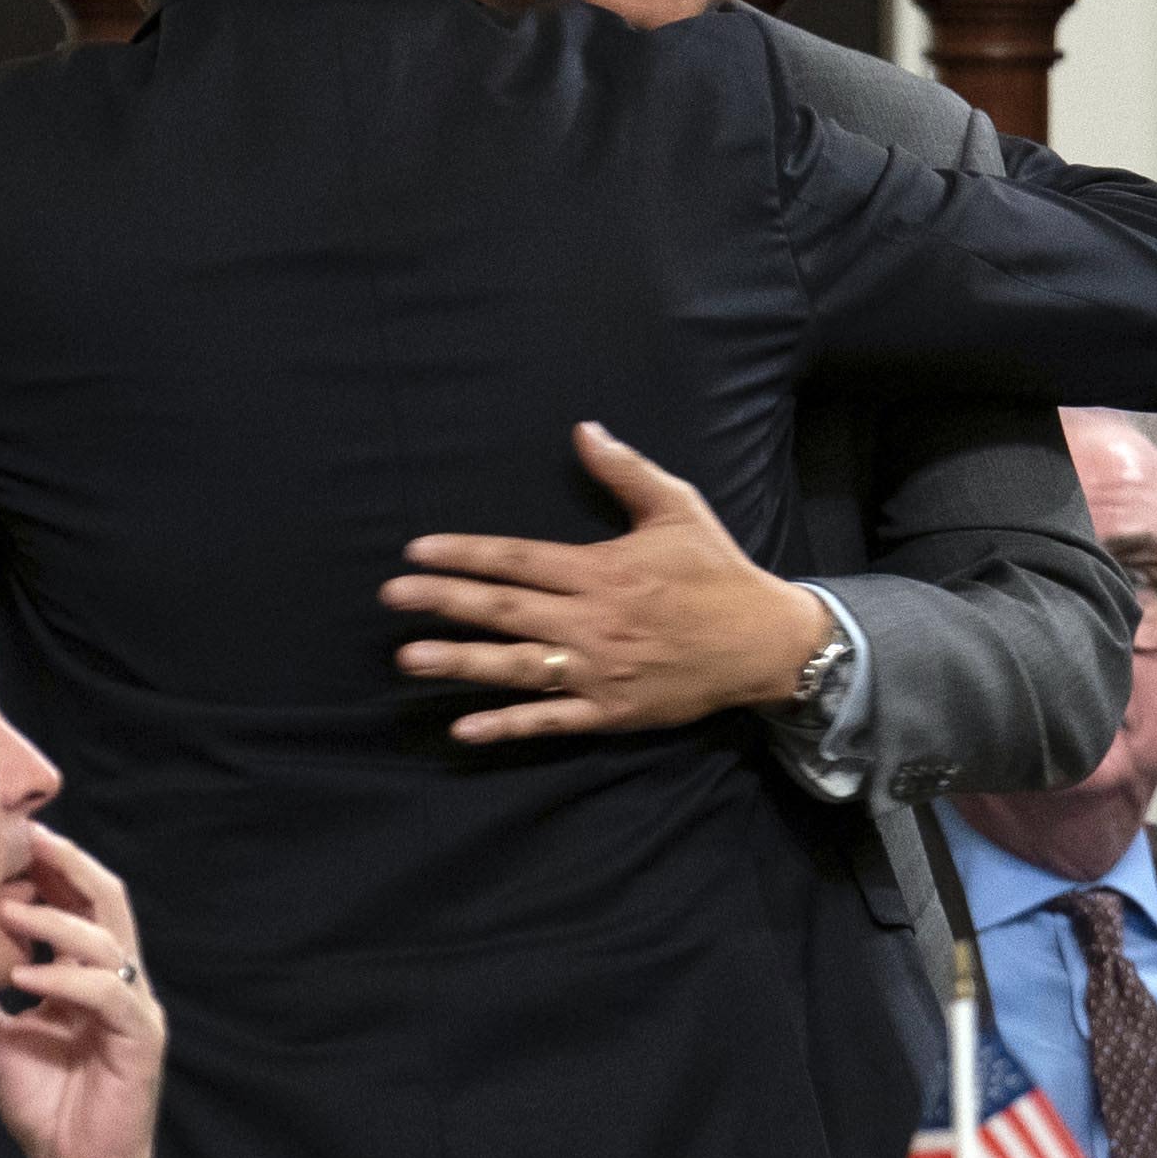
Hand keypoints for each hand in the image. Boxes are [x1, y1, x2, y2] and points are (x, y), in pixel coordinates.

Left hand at [0, 826, 164, 1157]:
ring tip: (9, 911)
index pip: (79, 903)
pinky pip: (107, 997)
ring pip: (109, 942)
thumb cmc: (46, 1108)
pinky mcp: (140, 1040)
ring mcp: (133, 1008)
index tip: (7, 839)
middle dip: (69, 867)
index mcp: (90, 975)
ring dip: (58, 922)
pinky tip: (27, 975)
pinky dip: (68, 978)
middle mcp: (117, 982)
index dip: (50, 869)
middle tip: (25, 838)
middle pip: (106, 903)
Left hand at [381, 421, 832, 743]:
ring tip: (409, 659)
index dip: (465, 554)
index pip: (518, 559)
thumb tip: (584, 429)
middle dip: (443, 602)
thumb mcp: (677, 508)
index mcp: (602, 569)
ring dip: (461, 662)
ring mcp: (600, 670)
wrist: (764, 642)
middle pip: (505, 610)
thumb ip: (625, 470)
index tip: (416, 552)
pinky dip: (508, 725)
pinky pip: (552, 721)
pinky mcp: (612, 711)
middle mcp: (593, 621)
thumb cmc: (716, 570)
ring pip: (518, 666)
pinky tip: (466, 727)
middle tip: (392, 597)